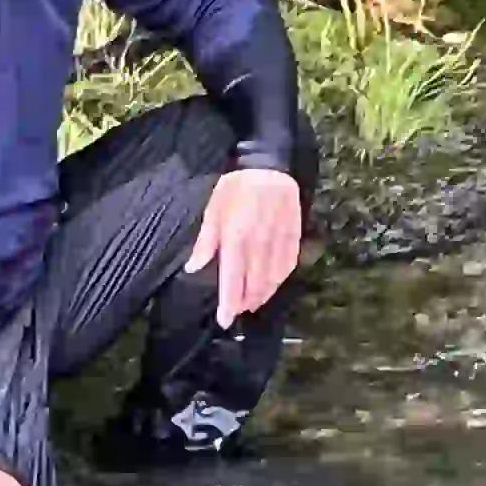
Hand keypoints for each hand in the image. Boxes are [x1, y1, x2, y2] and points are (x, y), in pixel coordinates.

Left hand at [185, 169, 302, 328]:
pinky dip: (279, 279)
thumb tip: (192, 269)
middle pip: (254, 286)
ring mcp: (279, 241)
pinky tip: (272, 283)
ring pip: (273, 280)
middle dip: (245, 303)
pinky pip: (288, 265)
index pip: (232, 281)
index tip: (224, 320)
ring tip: (253, 302)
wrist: (269, 164)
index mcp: (236, 238)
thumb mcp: (213, 210)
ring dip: (263, 295)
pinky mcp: (293, 236)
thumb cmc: (235, 187)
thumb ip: (205, 243)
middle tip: (237, 310)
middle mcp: (259, 244)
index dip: (229, 305)